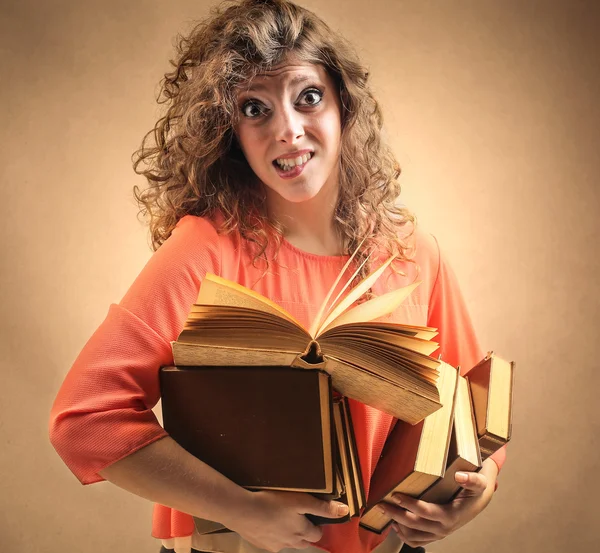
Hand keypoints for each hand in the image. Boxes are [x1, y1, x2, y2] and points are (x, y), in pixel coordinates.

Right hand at [224, 490, 348, 551]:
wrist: (242, 510)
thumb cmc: (274, 502)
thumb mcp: (301, 500)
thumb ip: (322, 507)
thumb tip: (345, 511)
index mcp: (301, 532)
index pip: (317, 535)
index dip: (318, 526)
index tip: (315, 517)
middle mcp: (290, 543)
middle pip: (303, 542)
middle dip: (306, 533)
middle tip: (301, 518)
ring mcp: (274, 546)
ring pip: (288, 543)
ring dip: (290, 535)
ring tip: (285, 520)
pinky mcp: (260, 544)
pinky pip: (273, 542)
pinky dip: (275, 535)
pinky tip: (269, 524)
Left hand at [380, 458, 497, 547]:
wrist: (481, 500)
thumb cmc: (477, 489)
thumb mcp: (480, 481)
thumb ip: (472, 479)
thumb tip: (460, 476)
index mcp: (451, 515)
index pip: (425, 511)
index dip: (409, 504)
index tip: (395, 495)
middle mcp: (444, 528)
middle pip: (414, 525)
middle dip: (395, 515)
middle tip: (380, 504)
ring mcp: (439, 533)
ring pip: (413, 536)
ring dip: (397, 526)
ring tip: (385, 512)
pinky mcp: (436, 535)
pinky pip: (417, 541)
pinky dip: (404, 535)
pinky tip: (395, 524)